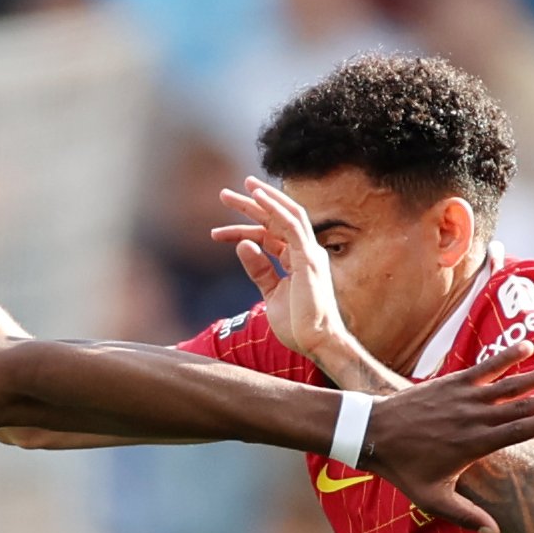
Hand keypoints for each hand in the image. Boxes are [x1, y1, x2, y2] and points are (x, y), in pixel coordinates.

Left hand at [211, 175, 344, 360]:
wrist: (315, 342)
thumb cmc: (297, 325)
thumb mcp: (271, 294)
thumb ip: (259, 270)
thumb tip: (243, 245)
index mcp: (297, 259)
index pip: (269, 236)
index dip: (244, 229)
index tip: (217, 232)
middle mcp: (305, 251)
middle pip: (276, 220)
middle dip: (251, 206)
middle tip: (224, 195)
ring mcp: (309, 252)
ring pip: (286, 215)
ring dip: (262, 200)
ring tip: (237, 190)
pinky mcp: (308, 258)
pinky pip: (292, 225)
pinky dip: (275, 209)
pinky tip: (258, 198)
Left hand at [364, 348, 533, 532]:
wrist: (373, 433)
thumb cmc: (403, 468)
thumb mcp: (432, 498)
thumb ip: (465, 515)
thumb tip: (495, 532)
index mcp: (475, 445)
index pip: (519, 432)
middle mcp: (475, 419)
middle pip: (523, 406)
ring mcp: (465, 397)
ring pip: (510, 384)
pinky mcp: (453, 382)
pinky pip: (485, 367)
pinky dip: (506, 356)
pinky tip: (528, 345)